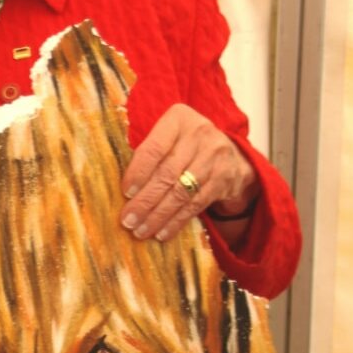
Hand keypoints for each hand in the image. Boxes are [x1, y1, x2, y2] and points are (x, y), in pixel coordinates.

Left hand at [120, 105, 258, 242]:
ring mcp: (216, 157)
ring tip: (140, 231)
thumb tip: (121, 187)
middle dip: (145, 201)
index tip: (125, 192)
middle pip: (167, 174)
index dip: (138, 172)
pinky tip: (162, 233)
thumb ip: (148, 151)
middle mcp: (200, 134)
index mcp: (179, 119)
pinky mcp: (225, 179)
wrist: (232, 153)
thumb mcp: (168, 135)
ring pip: (181, 193)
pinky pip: (196, 205)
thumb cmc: (185, 144)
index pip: (154, 148)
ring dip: (158, 216)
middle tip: (128, 220)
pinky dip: (176, 221)